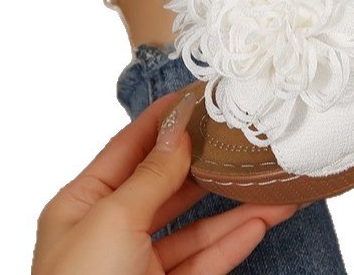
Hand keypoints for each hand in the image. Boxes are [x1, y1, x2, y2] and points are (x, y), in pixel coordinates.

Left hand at [32, 90, 296, 274]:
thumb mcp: (112, 220)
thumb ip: (150, 175)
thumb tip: (176, 132)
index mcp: (82, 205)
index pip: (129, 147)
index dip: (163, 119)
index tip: (196, 95)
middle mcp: (110, 232)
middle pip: (169, 186)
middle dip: (208, 164)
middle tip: (243, 138)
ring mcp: (137, 267)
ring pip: (194, 228)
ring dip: (234, 208)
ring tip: (271, 187)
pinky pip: (203, 263)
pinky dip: (231, 244)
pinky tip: (258, 223)